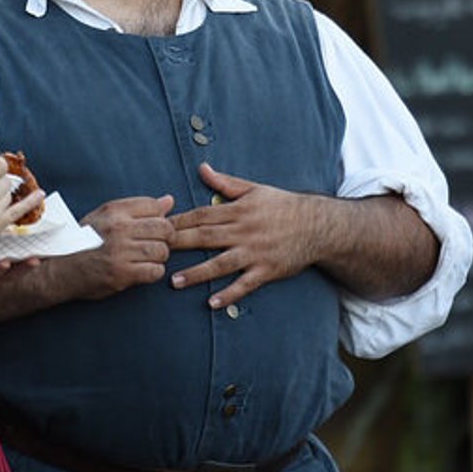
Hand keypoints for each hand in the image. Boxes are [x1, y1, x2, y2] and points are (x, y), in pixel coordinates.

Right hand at [54, 195, 174, 299]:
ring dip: (159, 257)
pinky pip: (155, 271)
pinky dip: (153, 273)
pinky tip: (142, 271)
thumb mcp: (106, 218)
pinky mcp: (122, 273)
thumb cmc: (84, 243)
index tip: (153, 228)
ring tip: (147, 259)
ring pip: (162, 250)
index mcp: (114, 211)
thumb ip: (138, 209)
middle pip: (164, 228)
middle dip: (165, 238)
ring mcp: (121, 251)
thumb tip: (169, 200)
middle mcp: (118, 228)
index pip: (154, 206)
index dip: (160, 218)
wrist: (62, 271)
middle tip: (155, 246)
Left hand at [168, 164, 321, 307]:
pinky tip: (212, 303)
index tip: (158, 226)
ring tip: (174, 281)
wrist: (316, 225)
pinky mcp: (266, 270)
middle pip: (205, 237)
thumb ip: (225, 183)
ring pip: (220, 264)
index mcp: (238, 210)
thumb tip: (202, 168)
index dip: (179, 221)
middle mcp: (243, 231)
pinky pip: (245, 284)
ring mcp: (254, 252)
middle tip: (156, 251)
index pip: (202, 215)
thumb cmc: (282, 205)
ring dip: (197, 273)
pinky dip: (229, 294)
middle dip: (179, 244)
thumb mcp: (254, 189)